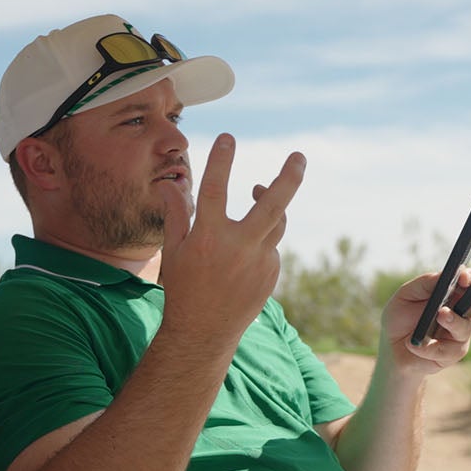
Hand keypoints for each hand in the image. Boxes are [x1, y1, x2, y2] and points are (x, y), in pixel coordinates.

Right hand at [159, 135, 303, 348]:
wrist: (204, 333)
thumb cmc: (183, 289)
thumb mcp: (174, 251)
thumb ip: (177, 215)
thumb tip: (171, 184)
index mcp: (208, 238)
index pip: (215, 189)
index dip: (221, 161)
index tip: (228, 137)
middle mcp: (238, 247)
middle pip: (273, 204)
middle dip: (289, 177)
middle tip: (299, 156)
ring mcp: (259, 262)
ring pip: (276, 222)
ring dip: (272, 203)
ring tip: (259, 190)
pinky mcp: (271, 275)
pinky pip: (271, 247)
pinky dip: (260, 240)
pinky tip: (243, 250)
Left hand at [384, 264, 470, 374]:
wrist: (390, 348)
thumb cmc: (400, 318)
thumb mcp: (407, 294)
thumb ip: (426, 283)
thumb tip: (447, 274)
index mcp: (454, 295)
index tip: (464, 277)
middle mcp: (462, 313)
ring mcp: (459, 334)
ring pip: (465, 328)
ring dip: (453, 322)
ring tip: (440, 315)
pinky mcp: (451, 354)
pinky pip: (446, 350)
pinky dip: (428, 347)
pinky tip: (413, 344)